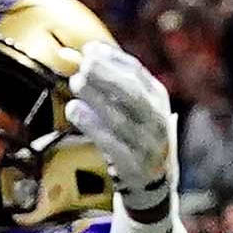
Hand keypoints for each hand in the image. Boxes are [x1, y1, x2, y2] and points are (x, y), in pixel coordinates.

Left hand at [71, 43, 178, 221]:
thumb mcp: (130, 106)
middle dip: (108, 77)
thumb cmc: (134, 135)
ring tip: (75, 83)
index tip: (89, 49)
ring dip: (97, 98)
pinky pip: (112, 144)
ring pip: (122, 118)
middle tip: (83, 65)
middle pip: (134, 94)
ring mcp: (148, 144)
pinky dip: (93, 126)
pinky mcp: (133, 166)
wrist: (152, 184)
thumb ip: (108, 81)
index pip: (137, 73)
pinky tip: (75, 110)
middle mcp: (157, 119)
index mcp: (158, 98)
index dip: (113, 59)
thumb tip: (78, 52)